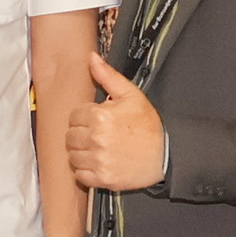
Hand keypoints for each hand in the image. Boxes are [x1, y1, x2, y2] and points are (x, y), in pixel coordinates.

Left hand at [66, 55, 166, 193]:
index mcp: (101, 116)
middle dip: (81, 134)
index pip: (74, 116)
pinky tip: (98, 162)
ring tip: (98, 149)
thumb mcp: (132, 95)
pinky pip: (79, 175)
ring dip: (81, 152)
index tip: (97, 120)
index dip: (85, 117)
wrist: (166, 155)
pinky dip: (85, 170)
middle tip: (97, 135)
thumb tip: (92, 58)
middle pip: (69, 136)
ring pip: (72, 156)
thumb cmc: (148, 125)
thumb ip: (108, 76)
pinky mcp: (102, 178)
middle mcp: (96, 139)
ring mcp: (98, 160)